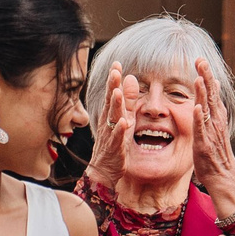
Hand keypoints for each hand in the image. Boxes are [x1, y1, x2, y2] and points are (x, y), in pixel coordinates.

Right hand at [85, 64, 135, 188]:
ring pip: (112, 118)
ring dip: (115, 105)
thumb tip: (131, 77)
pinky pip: (117, 139)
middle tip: (115, 71)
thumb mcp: (123, 119)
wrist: (103, 172)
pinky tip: (124, 123)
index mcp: (110, 115)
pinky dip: (120, 131)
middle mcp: (108, 123)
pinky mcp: (115, 149)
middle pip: (110, 102)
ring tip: (118, 92)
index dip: (113, 79)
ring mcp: (110, 136)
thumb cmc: (113, 144)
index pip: (112, 93)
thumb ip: (128, 101)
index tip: (116, 63)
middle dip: (112, 86)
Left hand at [192, 57, 234, 219]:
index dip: (205, 75)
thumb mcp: (212, 125)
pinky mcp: (204, 144)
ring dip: (203, 93)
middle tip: (199, 60)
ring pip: (207, 109)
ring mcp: (210, 132)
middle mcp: (215, 121)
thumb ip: (210, 106)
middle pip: (210, 94)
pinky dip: (200, 118)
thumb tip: (211, 85)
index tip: (199, 59)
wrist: (223, 176)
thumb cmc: (215, 152)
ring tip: (198, 77)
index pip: (211, 91)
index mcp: (215, 115)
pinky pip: (201, 130)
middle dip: (205, 76)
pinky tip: (196, 107)